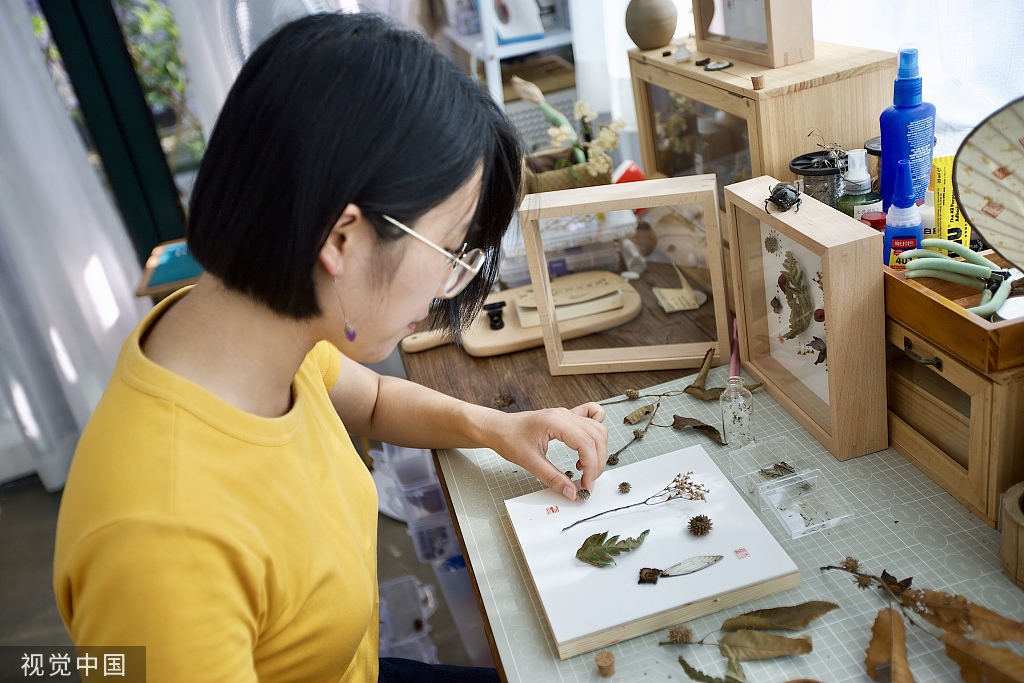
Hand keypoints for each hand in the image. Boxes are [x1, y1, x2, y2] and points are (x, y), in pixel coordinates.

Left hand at [483, 403, 607, 499]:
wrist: (499, 428)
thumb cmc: (509, 439)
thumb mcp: (529, 462)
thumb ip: (552, 478)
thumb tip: (572, 492)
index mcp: (555, 422)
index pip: (586, 443)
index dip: (592, 466)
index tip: (587, 485)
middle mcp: (565, 414)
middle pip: (597, 436)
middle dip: (597, 462)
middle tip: (587, 482)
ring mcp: (568, 413)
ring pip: (598, 428)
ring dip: (598, 450)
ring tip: (584, 468)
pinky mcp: (568, 416)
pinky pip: (593, 415)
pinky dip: (597, 430)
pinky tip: (589, 446)